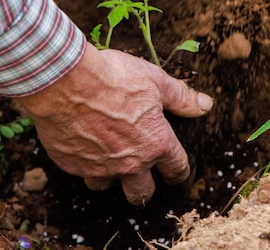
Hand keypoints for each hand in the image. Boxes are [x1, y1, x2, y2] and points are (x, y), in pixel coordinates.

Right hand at [17, 44, 212, 204]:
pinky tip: (82, 144)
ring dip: (110, 175)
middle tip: (142, 178)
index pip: (176, 168)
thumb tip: (205, 105)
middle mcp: (130, 163)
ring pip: (107, 185)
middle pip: (142, 192)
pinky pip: (82, 172)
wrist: (65, 81)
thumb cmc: (113, 77)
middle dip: (144, 187)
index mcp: (155, 143)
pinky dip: (85, 162)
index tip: (178, 173)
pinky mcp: (73, 165)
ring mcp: (99, 167)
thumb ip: (181, 97)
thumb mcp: (155, 80)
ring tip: (108, 158)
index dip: (180, 172)